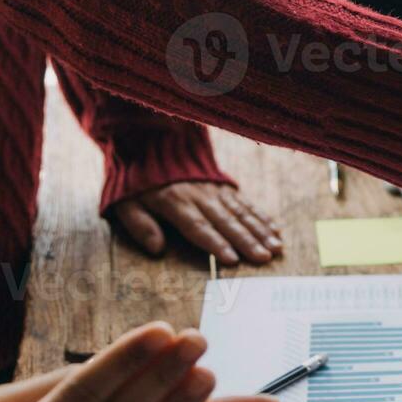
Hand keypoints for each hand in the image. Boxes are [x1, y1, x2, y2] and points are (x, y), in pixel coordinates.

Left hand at [113, 181, 281, 266]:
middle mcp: (200, 196)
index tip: (232, 260)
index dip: (215, 243)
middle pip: (226, 221)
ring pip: (241, 212)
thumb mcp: (125, 203)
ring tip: (276, 246)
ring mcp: (215, 190)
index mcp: (175, 203)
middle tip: (264, 257)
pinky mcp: (223, 186)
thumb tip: (156, 250)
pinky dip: (261, 215)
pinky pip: (245, 202)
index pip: (198, 226)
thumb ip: (140, 226)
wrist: (151, 142)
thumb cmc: (137, 181)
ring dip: (260, 230)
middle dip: (247, 240)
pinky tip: (275, 228)